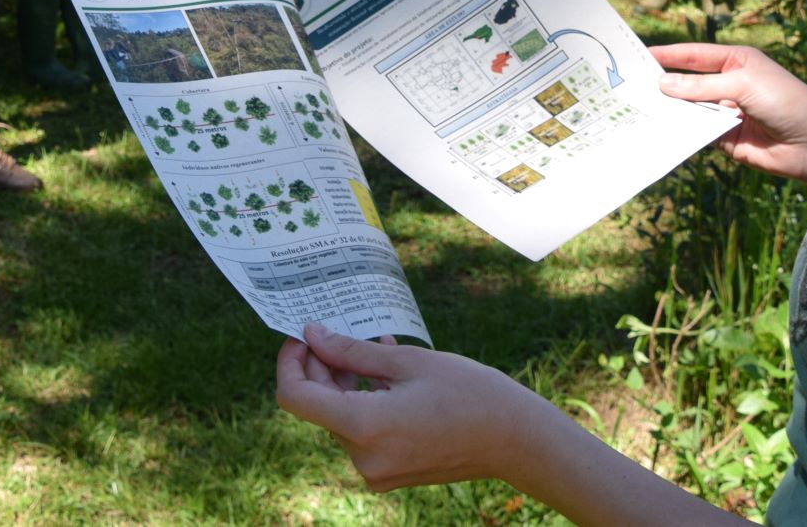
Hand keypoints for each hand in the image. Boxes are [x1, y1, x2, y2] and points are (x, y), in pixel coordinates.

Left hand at [276, 324, 550, 492]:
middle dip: (323, 368)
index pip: (295, 396)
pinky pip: (363, 433)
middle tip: (341, 332)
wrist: (515, 440)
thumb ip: (352, 352)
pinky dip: (366, 402)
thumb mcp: (408, 362)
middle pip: (319, 406)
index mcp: (364, 427)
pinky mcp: (389, 473)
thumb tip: (312, 336)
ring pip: (341, 417)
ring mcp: (376, 471)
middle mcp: (362, 457)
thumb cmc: (468, 392)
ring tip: (377, 349)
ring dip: (348, 382)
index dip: (291, 362)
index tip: (303, 335)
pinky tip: (388, 374)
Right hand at [653, 42, 806, 190]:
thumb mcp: (742, 84)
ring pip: (689, 109)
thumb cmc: (785, 101)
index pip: (694, 55)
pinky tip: (660, 130)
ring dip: (670, 109)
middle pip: (688, 83)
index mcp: (736, 61)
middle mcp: (729, 85)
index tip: (640, 54)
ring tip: (638, 108)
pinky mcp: (725, 139)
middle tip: (631, 84)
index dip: (669, 54)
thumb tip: (663, 83)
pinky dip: (682, 131)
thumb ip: (701, 86)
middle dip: (664, 84)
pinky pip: (697, 132)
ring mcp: (726, 112)